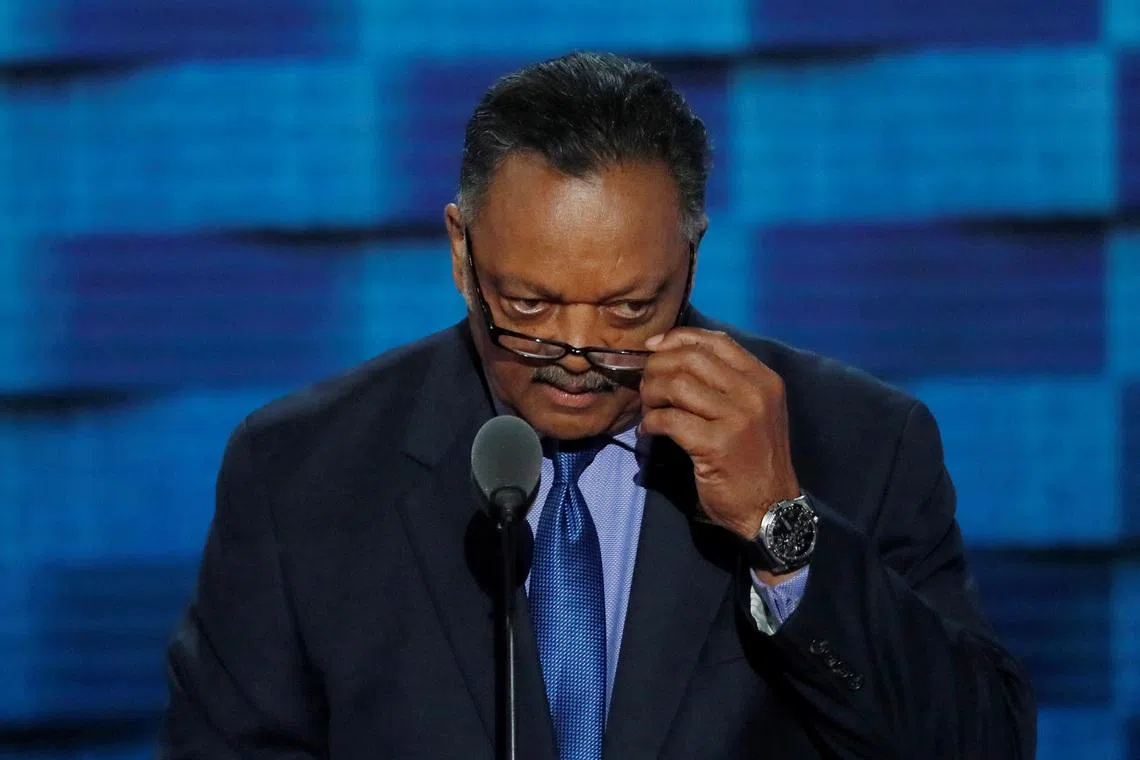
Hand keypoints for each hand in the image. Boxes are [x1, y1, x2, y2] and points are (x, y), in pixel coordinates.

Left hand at [638, 328, 799, 540]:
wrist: (772, 509)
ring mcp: (737, 417)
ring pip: (677, 385)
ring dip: (651, 393)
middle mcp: (754, 392)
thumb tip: (675, 357)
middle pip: (691, 358)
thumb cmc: (755, 460)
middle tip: (645, 384)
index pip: (716, 341)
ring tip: (648, 408)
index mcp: (763, 379)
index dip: (677, 338)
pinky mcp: (716, 443)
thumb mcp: (753, 412)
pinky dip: (651, 422)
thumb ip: (726, 383)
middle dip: (658, 367)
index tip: (654, 348)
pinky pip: (670, 419)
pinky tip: (649, 430)